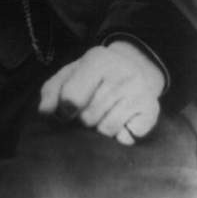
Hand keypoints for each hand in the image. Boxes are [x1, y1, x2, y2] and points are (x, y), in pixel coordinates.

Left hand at [38, 41, 164, 144]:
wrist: (133, 67)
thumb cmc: (92, 76)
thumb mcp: (69, 74)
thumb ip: (51, 91)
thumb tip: (44, 112)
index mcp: (98, 59)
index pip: (72, 97)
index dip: (64, 110)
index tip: (66, 110)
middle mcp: (122, 73)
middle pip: (89, 117)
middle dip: (83, 120)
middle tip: (88, 111)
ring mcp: (140, 91)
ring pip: (107, 130)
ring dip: (100, 129)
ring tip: (103, 115)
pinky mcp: (152, 109)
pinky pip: (128, 137)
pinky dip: (121, 136)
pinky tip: (121, 122)